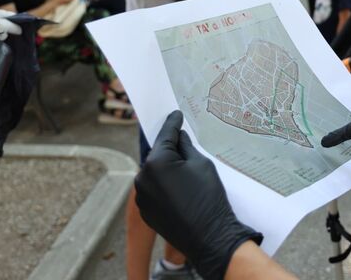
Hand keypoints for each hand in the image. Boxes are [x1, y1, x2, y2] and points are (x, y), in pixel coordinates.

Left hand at [135, 111, 262, 279]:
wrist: (209, 237)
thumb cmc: (208, 197)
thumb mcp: (202, 164)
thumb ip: (186, 147)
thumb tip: (178, 137)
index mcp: (156, 162)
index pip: (165, 135)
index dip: (173, 122)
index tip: (176, 114)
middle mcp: (142, 177)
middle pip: (158, 155)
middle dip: (170, 149)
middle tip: (185, 144)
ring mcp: (142, 196)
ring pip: (154, 173)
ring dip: (166, 169)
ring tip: (185, 173)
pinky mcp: (145, 211)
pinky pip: (153, 190)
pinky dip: (164, 186)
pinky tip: (180, 191)